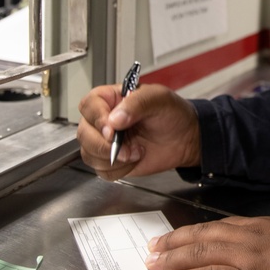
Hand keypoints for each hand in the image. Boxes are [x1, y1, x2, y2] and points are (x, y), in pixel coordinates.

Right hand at [76, 83, 201, 180]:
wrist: (185, 138)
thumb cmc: (172, 113)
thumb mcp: (159, 99)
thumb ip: (137, 103)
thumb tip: (115, 119)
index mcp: (111, 99)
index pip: (89, 105)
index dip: (96, 118)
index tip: (112, 129)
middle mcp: (104, 119)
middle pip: (84, 133)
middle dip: (104, 144)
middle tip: (127, 147)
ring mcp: (105, 141)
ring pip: (89, 154)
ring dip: (113, 159)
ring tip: (136, 151)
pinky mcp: (111, 160)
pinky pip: (101, 171)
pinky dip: (118, 170)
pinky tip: (134, 160)